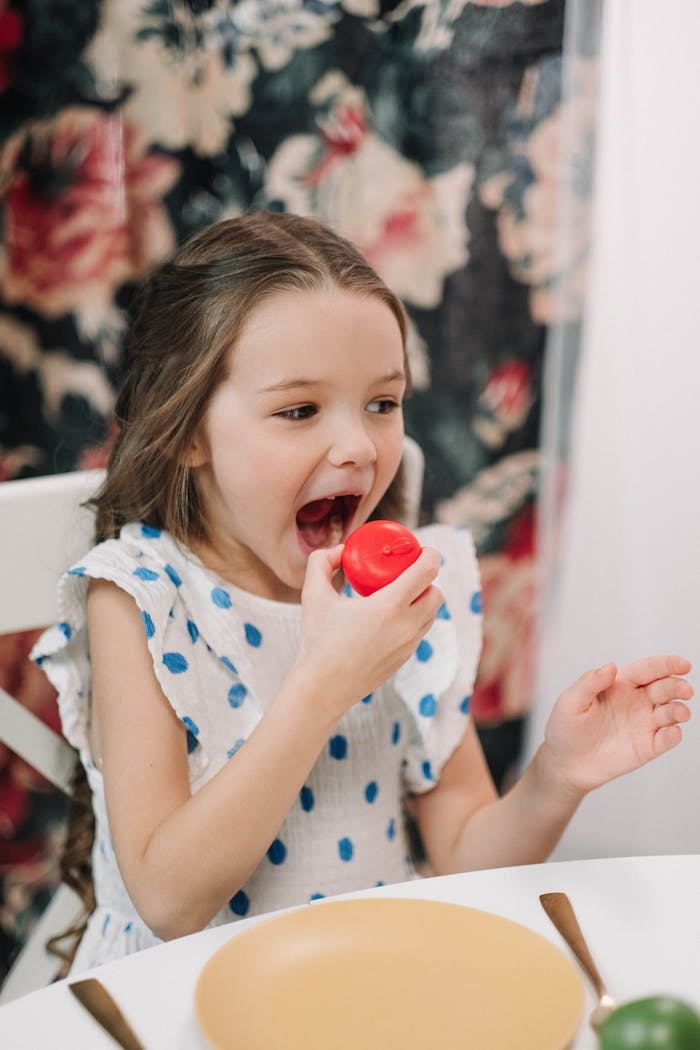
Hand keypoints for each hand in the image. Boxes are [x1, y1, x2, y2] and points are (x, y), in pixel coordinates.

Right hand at [294, 543, 443, 719]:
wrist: (322, 689)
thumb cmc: (317, 640)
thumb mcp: (313, 594)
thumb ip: (322, 562)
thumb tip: (340, 550)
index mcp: (389, 606)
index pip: (428, 571)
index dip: (430, 554)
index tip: (420, 549)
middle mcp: (406, 626)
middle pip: (436, 592)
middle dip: (426, 578)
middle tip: (406, 572)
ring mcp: (409, 645)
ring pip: (431, 614)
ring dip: (422, 599)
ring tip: (399, 594)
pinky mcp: (405, 659)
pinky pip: (420, 631)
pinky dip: (413, 619)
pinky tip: (391, 617)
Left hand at [541, 655, 692, 794]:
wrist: (566, 764)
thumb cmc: (566, 728)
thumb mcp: (571, 702)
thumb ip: (590, 682)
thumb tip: (611, 666)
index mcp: (620, 684)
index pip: (647, 669)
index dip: (666, 664)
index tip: (682, 664)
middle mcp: (637, 701)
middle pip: (664, 688)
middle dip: (677, 686)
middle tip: (685, 689)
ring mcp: (644, 724)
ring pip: (670, 712)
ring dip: (679, 710)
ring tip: (680, 712)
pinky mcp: (647, 747)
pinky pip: (666, 739)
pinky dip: (673, 736)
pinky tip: (672, 733)